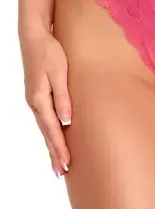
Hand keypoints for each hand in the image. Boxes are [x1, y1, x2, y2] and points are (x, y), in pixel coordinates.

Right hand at [19, 26, 71, 177]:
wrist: (34, 36)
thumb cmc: (49, 51)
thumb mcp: (59, 72)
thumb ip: (63, 96)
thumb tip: (67, 121)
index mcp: (40, 99)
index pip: (52, 129)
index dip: (60, 147)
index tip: (67, 163)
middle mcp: (35, 103)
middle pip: (47, 133)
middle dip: (55, 153)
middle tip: (62, 172)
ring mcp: (35, 100)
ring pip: (45, 128)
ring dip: (52, 146)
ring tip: (58, 164)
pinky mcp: (37, 95)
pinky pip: (44, 120)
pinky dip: (49, 133)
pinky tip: (53, 138)